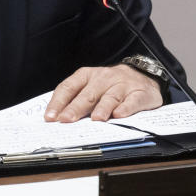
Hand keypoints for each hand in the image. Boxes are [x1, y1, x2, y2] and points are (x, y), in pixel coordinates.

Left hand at [44, 64, 161, 122]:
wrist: (144, 75)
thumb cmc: (111, 84)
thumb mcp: (92, 86)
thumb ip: (77, 99)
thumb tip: (58, 119)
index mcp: (87, 75)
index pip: (69, 87)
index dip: (58, 102)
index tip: (51, 117)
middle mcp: (104, 78)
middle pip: (88, 94)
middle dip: (76, 108)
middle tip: (66, 120)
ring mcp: (122, 85)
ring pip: (110, 97)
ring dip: (102, 108)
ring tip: (95, 119)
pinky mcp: (139, 93)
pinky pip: (132, 101)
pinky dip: (126, 108)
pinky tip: (120, 115)